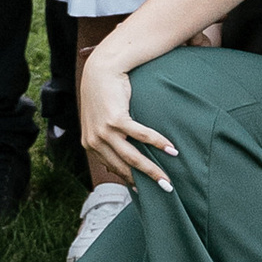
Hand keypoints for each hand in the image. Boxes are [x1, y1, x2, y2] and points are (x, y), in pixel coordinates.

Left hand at [79, 41, 176, 192]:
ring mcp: (104, 131)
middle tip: (163, 190)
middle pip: (124, 167)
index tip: (144, 190)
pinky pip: (141, 135)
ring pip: (133, 157)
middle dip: (145, 182)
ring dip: (153, 170)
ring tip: (169, 179)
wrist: (100, 70)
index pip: (113, 168)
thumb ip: (106, 140)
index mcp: (90, 144)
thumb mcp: (99, 120)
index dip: (130, 179)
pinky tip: (171, 150)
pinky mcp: (116, 119)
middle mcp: (95, 141)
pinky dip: (158, 143)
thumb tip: (118, 162)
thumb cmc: (103, 95)